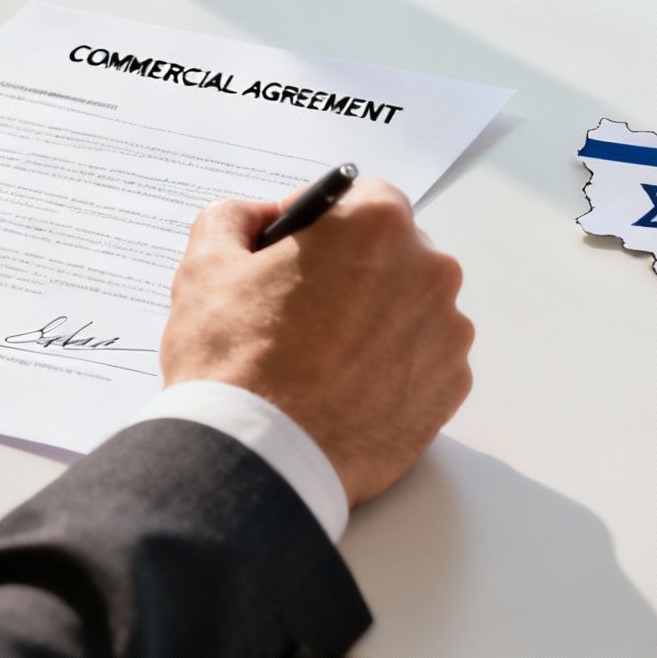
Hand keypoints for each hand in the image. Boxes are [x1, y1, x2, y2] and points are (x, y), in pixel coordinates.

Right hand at [159, 177, 473, 505]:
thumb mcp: (206, 263)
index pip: (360, 198)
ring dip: (376, 319)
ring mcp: (446, 333)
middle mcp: (427, 269)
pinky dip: (392, 368)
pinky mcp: (449, 389)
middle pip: (391, 252)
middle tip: (300, 311)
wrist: (258, 459)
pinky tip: (345, 389)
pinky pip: (423, 360)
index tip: (295, 255)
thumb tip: (262, 217)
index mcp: (375, 224)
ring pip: (410, 307)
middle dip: (353, 271)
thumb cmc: (233, 360)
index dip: (322, 224)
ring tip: (321, 358)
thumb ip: (236, 217)